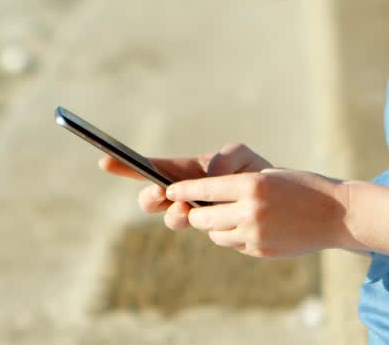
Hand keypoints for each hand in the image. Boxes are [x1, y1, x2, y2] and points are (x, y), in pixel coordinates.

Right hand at [98, 142, 271, 230]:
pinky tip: (219, 218)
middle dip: (149, 198)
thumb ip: (225, 157)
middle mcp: (186, 195)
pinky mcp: (214, 232)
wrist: (283, 202)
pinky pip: (199, 231)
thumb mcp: (243, 156)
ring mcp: (197, 215)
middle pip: (152, 199)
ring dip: (175, 214)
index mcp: (188, 171)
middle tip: (161, 192)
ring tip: (187, 208)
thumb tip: (208, 177)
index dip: (127, 165)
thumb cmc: (258, 172)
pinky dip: (203, 224)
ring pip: (172, 219)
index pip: (154, 167)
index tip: (105, 160)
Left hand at [165, 169, 353, 258]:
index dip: (183, 190)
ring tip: (225, 217)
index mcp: (251, 185)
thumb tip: (203, 197)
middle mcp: (250, 210)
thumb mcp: (268, 176)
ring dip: (214, 227)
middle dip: (194, 213)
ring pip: (215, 234)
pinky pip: (234, 244)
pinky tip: (248, 228)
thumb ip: (237, 186)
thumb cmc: (302, 187)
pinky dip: (233, 237)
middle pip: (202, 217)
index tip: (169, 190)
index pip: (203, 188)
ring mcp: (256, 234)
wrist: (337, 213)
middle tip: (194, 208)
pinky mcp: (262, 251)